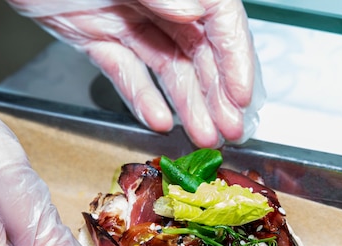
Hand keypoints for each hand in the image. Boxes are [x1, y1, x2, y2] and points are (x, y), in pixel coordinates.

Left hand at [7, 0, 264, 147]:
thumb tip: (197, 13)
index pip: (217, 18)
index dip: (235, 57)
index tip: (242, 94)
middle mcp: (155, 0)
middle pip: (197, 50)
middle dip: (217, 92)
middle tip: (230, 129)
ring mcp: (127, 20)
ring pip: (167, 69)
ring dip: (188, 105)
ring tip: (205, 136)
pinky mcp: (99, 40)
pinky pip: (126, 74)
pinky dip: (143, 98)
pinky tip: (160, 121)